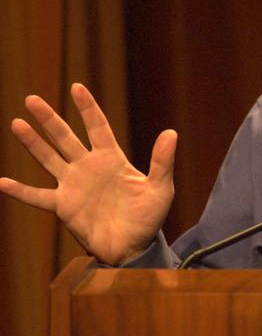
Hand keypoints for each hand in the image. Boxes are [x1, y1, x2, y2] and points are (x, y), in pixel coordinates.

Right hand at [0, 83, 176, 265]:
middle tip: (32, 99)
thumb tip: (172, 132)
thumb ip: (162, 161)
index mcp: (112, 158)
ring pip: (48, 158)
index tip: (76, 88)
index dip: (87, 108)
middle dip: (49, 119)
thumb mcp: (160, 188)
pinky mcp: (63, 206)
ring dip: (32, 143)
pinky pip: (38, 196)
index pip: (97, 127)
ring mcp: (73, 185)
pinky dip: (20, 191)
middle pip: (65, 137)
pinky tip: (2, 182)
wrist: (133, 247)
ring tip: (17, 124)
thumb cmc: (148, 217)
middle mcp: (88, 167)